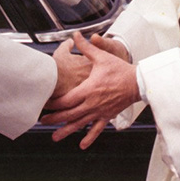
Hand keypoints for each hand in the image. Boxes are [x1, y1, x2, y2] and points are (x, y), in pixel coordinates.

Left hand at [41, 33, 140, 148]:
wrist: (137, 82)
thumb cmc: (119, 69)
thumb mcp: (102, 57)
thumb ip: (86, 48)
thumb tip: (76, 35)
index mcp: (88, 89)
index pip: (66, 100)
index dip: (54, 103)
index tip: (44, 104)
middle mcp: (92, 103)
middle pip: (69, 114)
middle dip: (55, 118)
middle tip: (42, 121)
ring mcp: (99, 111)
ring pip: (80, 124)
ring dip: (66, 131)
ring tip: (55, 137)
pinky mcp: (107, 116)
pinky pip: (96, 129)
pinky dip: (89, 137)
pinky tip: (82, 145)